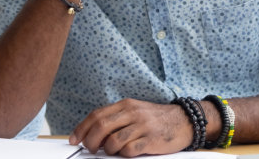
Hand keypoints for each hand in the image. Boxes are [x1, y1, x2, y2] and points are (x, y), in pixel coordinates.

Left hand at [69, 98, 191, 156]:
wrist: (185, 121)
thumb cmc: (156, 119)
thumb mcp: (135, 112)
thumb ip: (116, 120)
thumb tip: (94, 135)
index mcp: (125, 105)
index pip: (96, 115)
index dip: (81, 128)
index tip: (74, 139)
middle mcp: (132, 113)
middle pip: (101, 127)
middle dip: (90, 141)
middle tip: (90, 149)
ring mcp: (142, 126)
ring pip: (113, 140)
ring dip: (107, 150)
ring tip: (111, 151)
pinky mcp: (151, 140)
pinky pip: (129, 150)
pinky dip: (123, 154)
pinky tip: (127, 152)